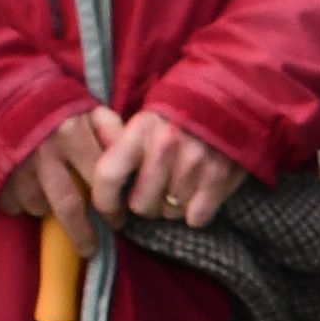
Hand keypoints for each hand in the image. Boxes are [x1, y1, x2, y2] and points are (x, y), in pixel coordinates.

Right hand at [0, 109, 112, 245]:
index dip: (111, 206)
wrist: (0, 97)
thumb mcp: (87, 109)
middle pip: (70, 208)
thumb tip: (135, 161)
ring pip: (41, 209)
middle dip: (83, 233)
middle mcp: (45, 154)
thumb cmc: (53, 106)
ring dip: (50, 213)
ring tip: (54, 205)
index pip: (100, 181)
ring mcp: (17, 168)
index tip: (117, 220)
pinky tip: (28, 192)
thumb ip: (112, 131)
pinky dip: (24, 205)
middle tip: (92, 246)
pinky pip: (15, 206)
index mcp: (72, 133)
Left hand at [97, 108, 248, 229]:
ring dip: (171, 208)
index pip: (108, 176)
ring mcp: (195, 163)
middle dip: (145, 205)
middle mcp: (165, 146)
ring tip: (179, 186)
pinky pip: (195, 218)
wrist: (230, 102)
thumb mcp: (144, 121)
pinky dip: (195, 213)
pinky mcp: (219, 178)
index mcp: (140, 130)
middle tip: (154, 193)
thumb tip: (89, 173)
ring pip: (169, 214)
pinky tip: (198, 193)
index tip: (111, 213)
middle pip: (140, 205)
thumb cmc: (178, 118)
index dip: (105, 202)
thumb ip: (116, 145)